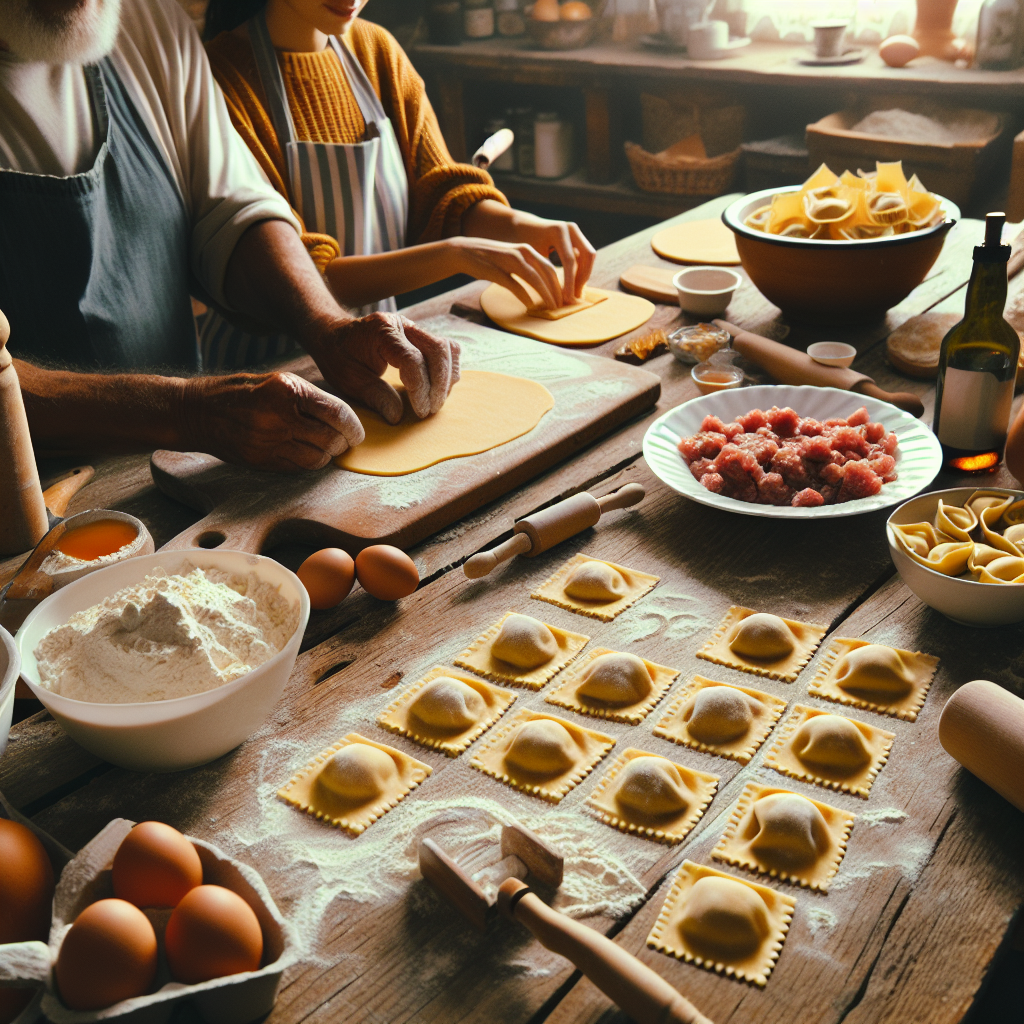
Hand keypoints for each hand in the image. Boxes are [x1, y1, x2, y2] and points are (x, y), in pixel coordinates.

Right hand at [181, 372, 363, 471]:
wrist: (197, 411)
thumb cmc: (240, 392)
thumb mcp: (276, 382)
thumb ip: (309, 398)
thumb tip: (342, 418)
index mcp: (288, 390)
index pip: (337, 413)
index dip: (353, 427)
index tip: (356, 433)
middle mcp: (281, 416)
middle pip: (331, 439)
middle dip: (342, 443)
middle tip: (342, 441)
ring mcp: (271, 441)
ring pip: (318, 458)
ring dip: (326, 455)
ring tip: (321, 446)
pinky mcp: (263, 461)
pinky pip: (299, 468)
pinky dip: (308, 463)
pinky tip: (303, 452)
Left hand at [309, 311, 459, 424]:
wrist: (334, 335)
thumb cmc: (340, 356)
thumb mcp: (349, 380)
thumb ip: (375, 396)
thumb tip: (398, 416)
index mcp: (382, 331)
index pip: (413, 359)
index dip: (420, 388)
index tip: (420, 411)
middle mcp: (402, 324)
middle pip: (438, 350)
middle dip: (439, 384)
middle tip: (431, 409)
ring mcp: (414, 328)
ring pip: (448, 348)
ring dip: (447, 377)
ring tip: (436, 400)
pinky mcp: (421, 336)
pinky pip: (447, 349)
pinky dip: (448, 369)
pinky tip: (439, 388)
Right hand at [447, 236, 561, 308]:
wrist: (464, 252)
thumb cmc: (491, 260)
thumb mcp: (512, 261)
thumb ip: (528, 269)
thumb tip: (544, 286)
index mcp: (527, 250)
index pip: (549, 267)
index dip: (559, 284)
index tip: (564, 298)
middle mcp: (522, 252)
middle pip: (546, 272)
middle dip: (556, 291)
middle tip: (562, 306)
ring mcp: (510, 261)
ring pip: (534, 278)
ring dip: (545, 294)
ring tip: (551, 307)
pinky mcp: (498, 271)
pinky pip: (515, 285)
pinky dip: (525, 296)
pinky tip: (531, 306)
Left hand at [502, 211, 596, 304]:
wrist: (522, 226)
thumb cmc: (521, 243)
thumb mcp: (529, 254)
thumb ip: (543, 268)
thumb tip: (552, 295)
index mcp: (558, 231)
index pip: (570, 260)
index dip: (570, 281)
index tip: (567, 298)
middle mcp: (570, 228)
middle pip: (587, 256)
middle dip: (582, 278)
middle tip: (575, 298)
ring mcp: (575, 231)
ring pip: (589, 256)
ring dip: (584, 275)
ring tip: (575, 294)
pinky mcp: (577, 237)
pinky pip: (585, 255)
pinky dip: (581, 270)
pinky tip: (574, 285)